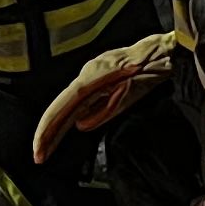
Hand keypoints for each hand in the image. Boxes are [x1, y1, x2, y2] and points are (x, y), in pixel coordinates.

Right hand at [35, 32, 184, 165]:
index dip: (49, 127)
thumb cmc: (155, 64)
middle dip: (47, 132)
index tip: (40, 148)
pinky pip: (77, 103)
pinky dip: (66, 120)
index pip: (64, 104)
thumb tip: (80, 125)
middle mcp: (88, 74)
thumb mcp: (136, 90)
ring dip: (55, 128)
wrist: (166, 48)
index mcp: (95, 75)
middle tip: (38, 157)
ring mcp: (91, 76)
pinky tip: (60, 133)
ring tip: (45, 151)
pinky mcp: (97, 80)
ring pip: (67, 106)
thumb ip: (108, 108)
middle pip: (60, 106)